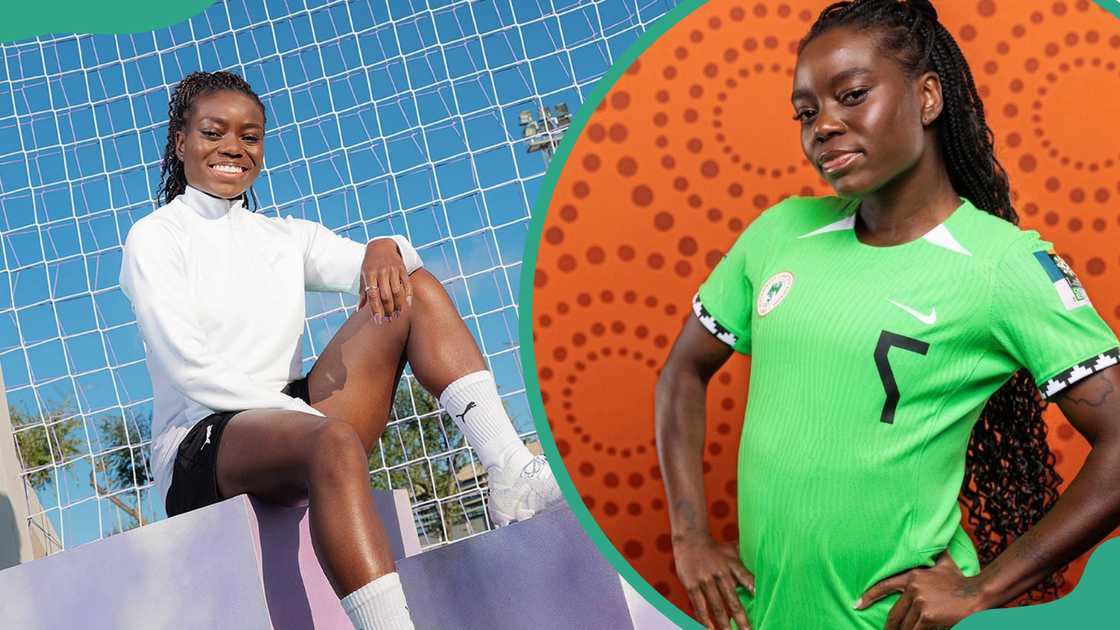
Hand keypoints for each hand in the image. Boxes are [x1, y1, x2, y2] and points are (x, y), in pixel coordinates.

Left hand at [358, 239, 411, 323]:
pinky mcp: (402, 268)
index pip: (373, 295)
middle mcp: (381, 272)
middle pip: (386, 295)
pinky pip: (407, 283)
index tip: (378, 321)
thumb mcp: (363, 275)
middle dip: (388, 310)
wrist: (381, 246)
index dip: (376, 309)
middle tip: (389, 320)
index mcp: (369, 274)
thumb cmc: (370, 264)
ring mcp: (393, 270)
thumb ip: (363, 292)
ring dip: (398, 305)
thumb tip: (359, 309)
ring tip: (397, 315)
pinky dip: (408, 295)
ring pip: (397, 291)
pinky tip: (407, 305)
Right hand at [673, 533, 755, 629]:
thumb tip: (763, 575)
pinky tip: (709, 629)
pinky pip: (699, 606)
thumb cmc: (715, 548)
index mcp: (733, 566)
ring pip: (716, 607)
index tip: (763, 605)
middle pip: (733, 601)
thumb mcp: (733, 552)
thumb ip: (746, 565)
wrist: (691, 539)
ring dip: (724, 624)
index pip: (748, 581)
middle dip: (741, 620)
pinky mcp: (692, 585)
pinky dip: (704, 619)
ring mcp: (705, 581)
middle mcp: (720, 574)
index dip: (755, 592)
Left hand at [855, 550, 986, 629]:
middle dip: (890, 627)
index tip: (857, 605)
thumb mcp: (945, 564)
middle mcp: (913, 588)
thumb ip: (936, 555)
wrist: (978, 594)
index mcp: (912, 576)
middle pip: (894, 614)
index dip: (869, 596)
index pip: (884, 586)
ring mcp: (919, 602)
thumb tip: (936, 540)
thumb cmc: (961, 581)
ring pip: (905, 625)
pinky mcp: (927, 616)